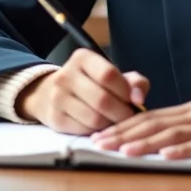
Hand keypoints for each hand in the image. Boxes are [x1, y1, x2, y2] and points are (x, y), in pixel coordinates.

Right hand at [16, 49, 149, 134]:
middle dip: (122, 113)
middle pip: (102, 100)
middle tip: (129, 117)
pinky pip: (84, 130)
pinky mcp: (54, 118)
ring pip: (94, 118)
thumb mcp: (112, 75)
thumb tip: (139, 99)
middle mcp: (66, 75)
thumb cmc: (92, 83)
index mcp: (82, 58)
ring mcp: (57, 97)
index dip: (126, 91)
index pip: (108, 75)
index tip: (135, 101)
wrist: (51, 92)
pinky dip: (98, 132)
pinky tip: (101, 127)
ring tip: (115, 121)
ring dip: (111, 124)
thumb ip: (134, 82)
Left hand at [91, 96, 190, 158]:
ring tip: (123, 150)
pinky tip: (167, 156)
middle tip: (99, 143)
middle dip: (124, 133)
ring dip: (146, 142)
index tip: (100, 134)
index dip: (124, 125)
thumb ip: (188, 127)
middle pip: (155, 122)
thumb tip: (158, 139)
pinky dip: (183, 150)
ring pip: (173, 133)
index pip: (151, 116)